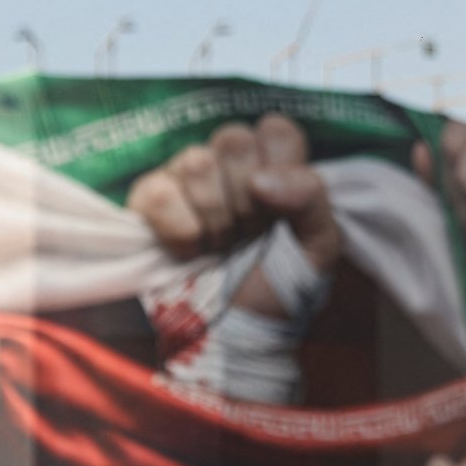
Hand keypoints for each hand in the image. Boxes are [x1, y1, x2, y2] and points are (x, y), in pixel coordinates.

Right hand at [127, 113, 340, 319]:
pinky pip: (159, 192)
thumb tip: (263, 179)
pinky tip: (190, 251)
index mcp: (272, 165)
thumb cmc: (276, 288)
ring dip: (215, 219)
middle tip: (248, 235)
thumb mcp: (318, 249)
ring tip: (220, 247)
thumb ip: (310, 200)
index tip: (279, 213)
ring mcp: (184, 177)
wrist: (234, 336)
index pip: (276, 130)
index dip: (280, 171)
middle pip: (232, 139)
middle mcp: (226, 162)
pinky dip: (181, 231)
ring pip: (195, 162)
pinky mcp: (147, 198)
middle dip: (246, 201)